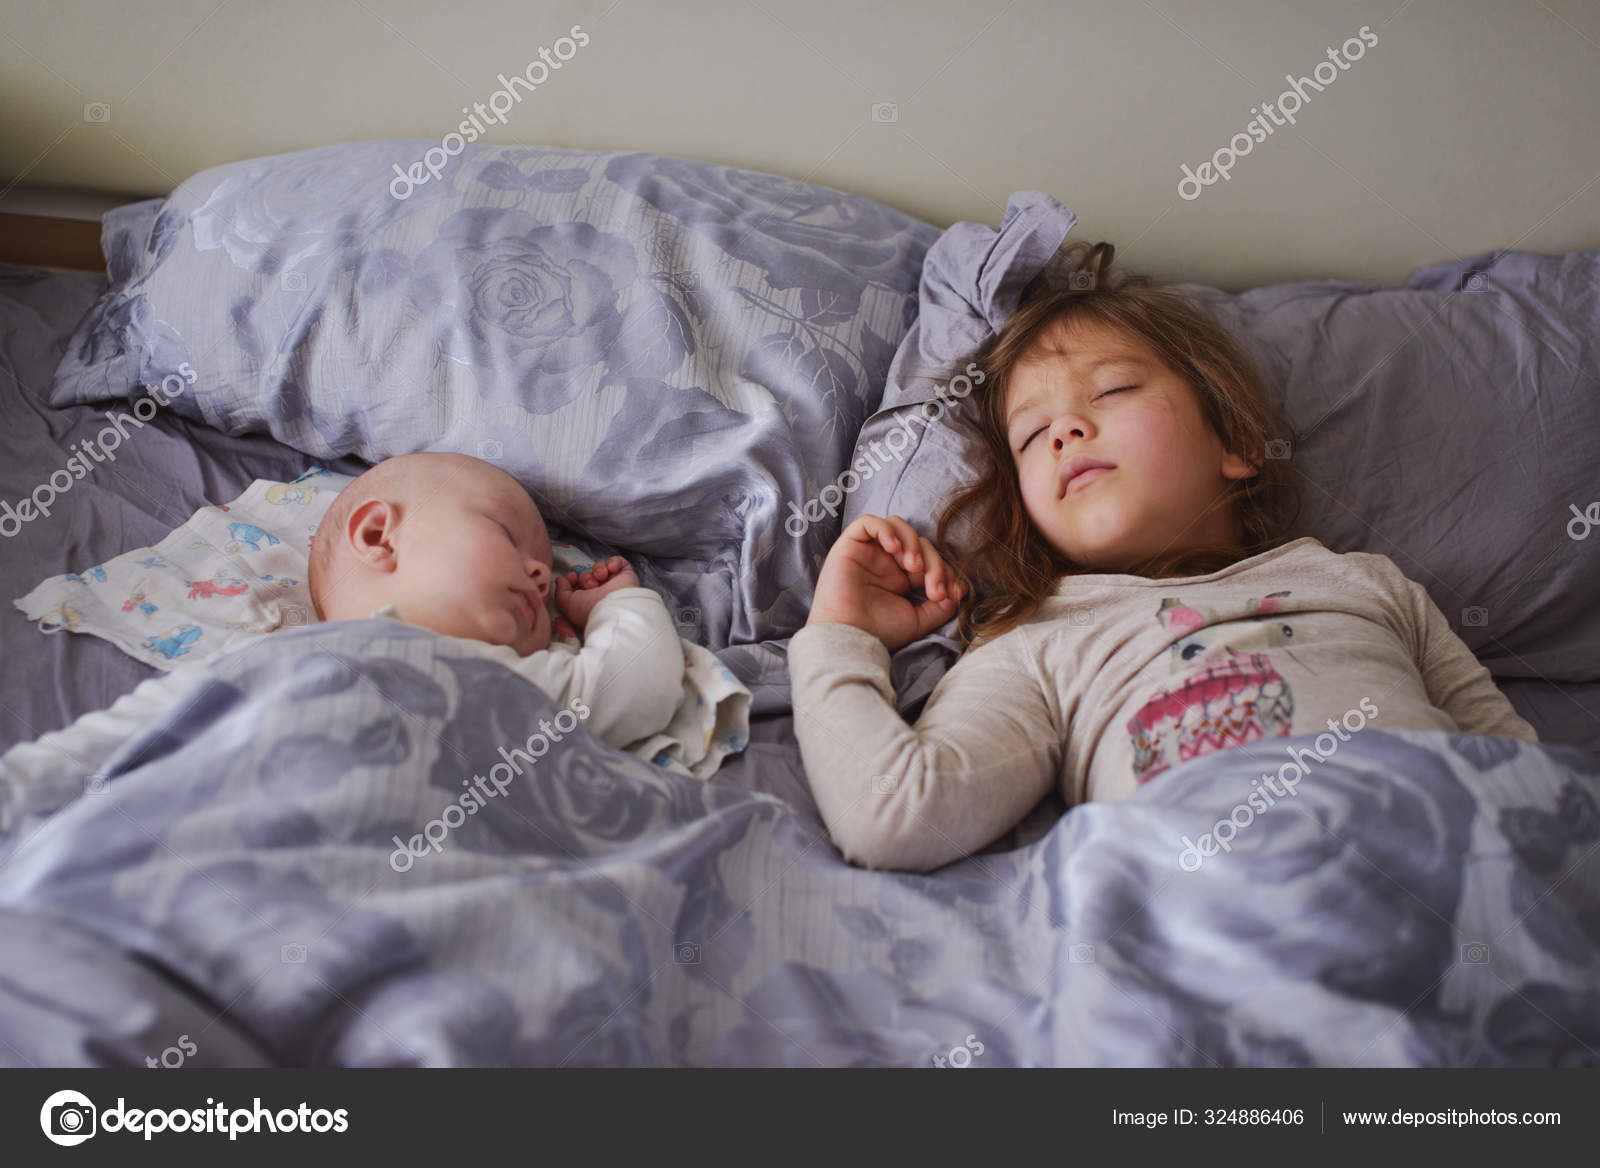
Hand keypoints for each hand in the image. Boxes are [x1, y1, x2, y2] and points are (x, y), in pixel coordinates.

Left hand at [555, 556, 639, 631]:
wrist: (614, 608)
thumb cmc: (590, 609)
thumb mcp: (568, 604)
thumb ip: (560, 592)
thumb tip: (560, 580)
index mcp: (588, 600)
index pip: (578, 584)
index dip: (573, 578)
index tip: (571, 577)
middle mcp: (601, 592)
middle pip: (588, 575)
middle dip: (586, 578)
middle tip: (591, 585)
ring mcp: (614, 583)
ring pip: (600, 567)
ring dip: (598, 570)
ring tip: (601, 578)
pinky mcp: (626, 575)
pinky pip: (618, 562)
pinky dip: (614, 562)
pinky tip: (612, 569)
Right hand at [806, 514, 964, 651]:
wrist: (851, 637)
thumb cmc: (880, 632)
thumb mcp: (919, 620)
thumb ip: (941, 605)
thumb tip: (961, 589)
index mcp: (900, 579)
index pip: (929, 559)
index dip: (944, 571)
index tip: (950, 594)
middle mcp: (885, 563)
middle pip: (919, 542)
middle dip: (933, 563)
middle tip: (933, 589)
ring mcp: (868, 553)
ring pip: (898, 526)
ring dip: (912, 542)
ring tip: (913, 566)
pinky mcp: (850, 546)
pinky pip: (868, 522)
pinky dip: (885, 530)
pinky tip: (893, 549)